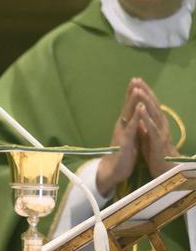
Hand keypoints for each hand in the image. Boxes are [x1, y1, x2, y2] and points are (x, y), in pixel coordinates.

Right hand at [96, 77, 167, 195]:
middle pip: (128, 106)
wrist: (112, 171)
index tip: (136, 81)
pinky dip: (136, 118)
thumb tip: (136, 117)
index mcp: (124, 126)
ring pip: (128, 115)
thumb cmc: (122, 156)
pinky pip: (131, 128)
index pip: (129, 107)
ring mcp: (122, 133)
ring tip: (136, 89)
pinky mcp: (125, 142)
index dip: (132, 94)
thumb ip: (132, 128)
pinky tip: (139, 110)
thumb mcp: (129, 139)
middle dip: (132, 92)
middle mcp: (122, 126)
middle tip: (134, 78)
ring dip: (132, 101)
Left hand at [131, 79, 177, 177]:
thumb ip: (145, 122)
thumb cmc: (155, 150)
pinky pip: (151, 127)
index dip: (144, 92)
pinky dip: (145, 117)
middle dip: (145, 92)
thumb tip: (139, 111)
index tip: (136, 81)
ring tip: (138, 90)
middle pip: (152, 105)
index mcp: (156, 121)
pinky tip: (140, 108)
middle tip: (137, 80)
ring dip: (145, 101)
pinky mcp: (157, 140)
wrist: (164, 168)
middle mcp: (160, 124)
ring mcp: (160, 131)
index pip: (150, 104)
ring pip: (153, 113)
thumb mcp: (148, 133)